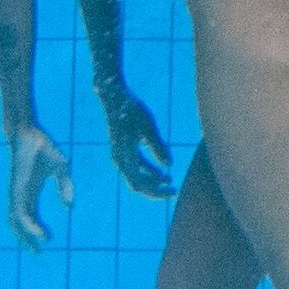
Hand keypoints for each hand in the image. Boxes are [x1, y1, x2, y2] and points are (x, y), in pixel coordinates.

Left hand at [8, 127, 70, 244]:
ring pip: (15, 221)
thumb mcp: (60, 168)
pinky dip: (28, 225)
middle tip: (36, 252)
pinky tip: (37, 232)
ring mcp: (17, 193)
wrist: (28, 133)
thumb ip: (65, 186)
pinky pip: (20, 212)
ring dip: (25, 236)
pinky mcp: (16, 189)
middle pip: (19, 223)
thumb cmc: (42, 147)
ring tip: (36, 248)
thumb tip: (69, 206)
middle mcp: (20, 195)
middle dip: (26, 239)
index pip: (30, 216)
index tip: (48, 239)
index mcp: (29, 192)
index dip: (37, 229)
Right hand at [98, 79, 177, 200]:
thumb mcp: (148, 126)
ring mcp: (121, 155)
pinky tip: (163, 170)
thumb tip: (170, 165)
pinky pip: (137, 165)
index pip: (138, 185)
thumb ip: (158, 146)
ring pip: (137, 175)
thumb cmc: (132, 109)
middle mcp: (119, 160)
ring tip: (170, 182)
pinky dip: (149, 169)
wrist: (114, 96)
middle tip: (174, 190)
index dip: (154, 192)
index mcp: (123, 157)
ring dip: (153, 180)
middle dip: (156, 189)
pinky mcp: (124, 149)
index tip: (171, 191)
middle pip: (137, 183)